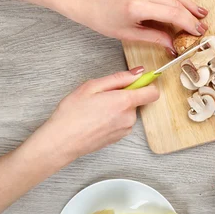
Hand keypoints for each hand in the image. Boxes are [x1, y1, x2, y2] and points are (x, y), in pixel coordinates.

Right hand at [24, 67, 158, 166]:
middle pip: (137, 100)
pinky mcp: (119, 138)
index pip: (153, 92)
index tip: (136, 81)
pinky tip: (96, 119)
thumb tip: (138, 72)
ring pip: (128, 111)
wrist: (61, 141)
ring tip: (96, 109)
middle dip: (124, 95)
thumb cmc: (72, 113)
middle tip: (102, 96)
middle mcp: (129, 117)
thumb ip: (119, 78)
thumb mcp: (92, 86)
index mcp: (125, 102)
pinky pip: (122, 122)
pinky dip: (113, 118)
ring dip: (117, 108)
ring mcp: (125, 129)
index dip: (146, 84)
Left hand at [76, 0, 207, 53]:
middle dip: (192, 14)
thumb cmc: (103, 19)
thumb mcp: (129, 34)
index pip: (172, 13)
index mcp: (137, 6)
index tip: (198, 32)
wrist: (87, 0)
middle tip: (203, 25)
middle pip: (176, 1)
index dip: (188, 23)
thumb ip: (155, 38)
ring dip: (189, 1)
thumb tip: (174, 45)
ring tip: (201, 12)